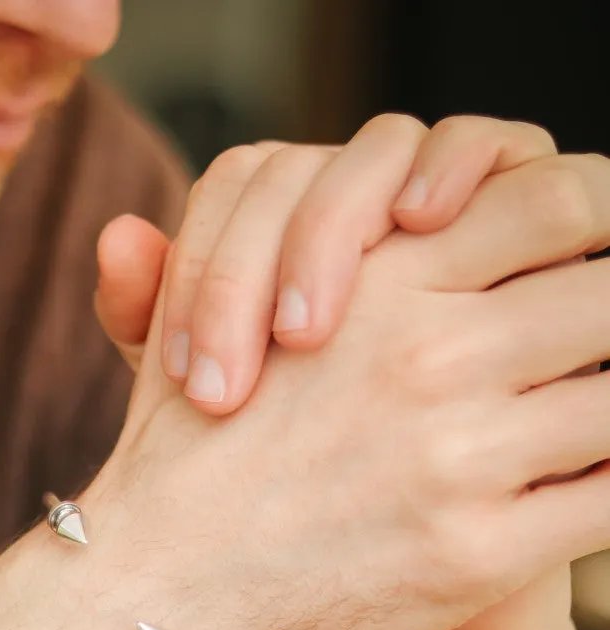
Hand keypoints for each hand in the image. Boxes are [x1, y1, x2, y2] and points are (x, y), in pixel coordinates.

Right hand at [81, 151, 609, 629]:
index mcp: (377, 287)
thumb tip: (401, 206)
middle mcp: (427, 357)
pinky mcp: (477, 555)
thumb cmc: (183, 456)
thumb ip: (293, 245)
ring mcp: (457, 458)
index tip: (593, 247)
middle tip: (593, 335)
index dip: (601, 212)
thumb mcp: (215, 317)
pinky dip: (608, 485)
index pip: (556, 198)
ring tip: (584, 415)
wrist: (153, 592)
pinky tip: (579, 486)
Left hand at [95, 114, 560, 411]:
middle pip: (285, 175)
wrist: (426, 484)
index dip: (195, 277)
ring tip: (305, 330)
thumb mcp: (229, 404)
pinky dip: (454, 165)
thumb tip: (116, 237)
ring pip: (378, 149)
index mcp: (273, 214)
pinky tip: (423, 227)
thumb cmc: (316, 444)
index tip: (189, 379)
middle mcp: (345, 185)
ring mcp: (427, 179)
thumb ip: (152, 326)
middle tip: (225, 388)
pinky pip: (488, 140)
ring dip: (335, 226)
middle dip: (241, 277)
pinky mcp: (516, 186)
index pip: (222, 198)